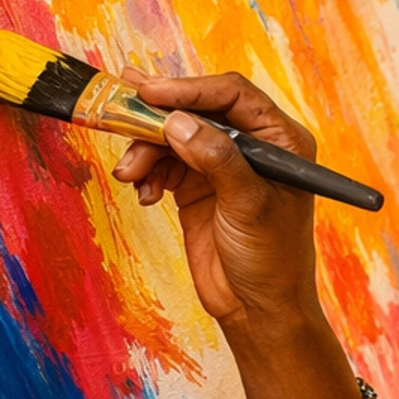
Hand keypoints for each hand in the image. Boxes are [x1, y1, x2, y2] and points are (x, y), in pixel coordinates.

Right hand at [110, 69, 320, 340]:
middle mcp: (252, 144)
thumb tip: (178, 122)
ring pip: (173, 135)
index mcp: (281, 139)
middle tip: (117, 110)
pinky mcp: (196, 185)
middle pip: (197, 109)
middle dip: (157, 115)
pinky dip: (147, 172)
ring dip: (145, 150)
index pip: (232, 95)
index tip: (150, 93)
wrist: (257, 309)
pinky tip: (145, 194)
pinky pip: (163, 162)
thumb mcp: (248, 205)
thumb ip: (217, 159)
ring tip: (130, 173)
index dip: (189, 89)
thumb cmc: (272, 259)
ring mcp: (221, 163)